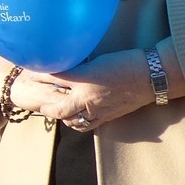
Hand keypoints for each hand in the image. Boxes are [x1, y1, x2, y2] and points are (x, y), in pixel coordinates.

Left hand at [17, 48, 161, 132]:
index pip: (54, 77)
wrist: (152, 76)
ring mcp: (97, 110)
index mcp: (85, 78)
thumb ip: (79, 65)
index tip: (31, 70)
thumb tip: (63, 64)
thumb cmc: (127, 62)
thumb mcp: (98, 59)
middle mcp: (88, 97)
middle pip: (56, 107)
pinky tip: (71, 116)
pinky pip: (84, 125)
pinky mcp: (106, 117)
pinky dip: (74, 122)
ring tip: (52, 107)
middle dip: (43, 104)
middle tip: (36, 98)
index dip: (40, 74)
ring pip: (69, 119)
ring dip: (58, 114)